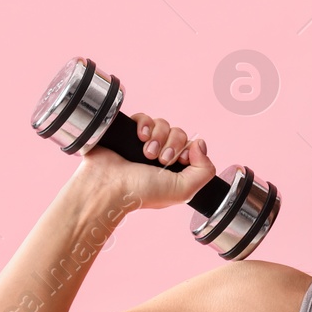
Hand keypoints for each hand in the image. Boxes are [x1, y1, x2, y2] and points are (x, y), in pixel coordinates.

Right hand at [73, 112, 215, 211]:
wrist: (108, 186)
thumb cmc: (141, 192)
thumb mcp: (183, 190)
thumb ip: (204, 171)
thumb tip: (201, 145)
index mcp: (174, 171)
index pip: (192, 148)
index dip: (188, 150)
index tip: (181, 159)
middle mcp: (160, 156)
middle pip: (179, 134)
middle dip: (172, 145)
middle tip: (160, 159)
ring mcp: (144, 144)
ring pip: (163, 125)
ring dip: (158, 136)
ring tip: (147, 152)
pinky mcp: (129, 133)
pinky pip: (145, 118)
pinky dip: (145, 124)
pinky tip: (140, 137)